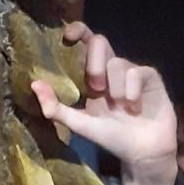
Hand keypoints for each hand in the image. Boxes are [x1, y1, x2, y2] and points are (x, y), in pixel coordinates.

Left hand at [32, 27, 176, 184]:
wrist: (143, 153)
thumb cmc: (112, 138)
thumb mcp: (80, 125)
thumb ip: (56, 108)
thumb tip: (33, 85)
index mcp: (92, 75)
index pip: (84, 42)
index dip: (77, 31)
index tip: (68, 36)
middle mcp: (111, 69)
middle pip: (99, 42)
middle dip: (95, 64)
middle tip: (96, 88)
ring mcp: (131, 71)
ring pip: (118, 62)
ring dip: (116, 89)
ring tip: (121, 108)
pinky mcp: (150, 77)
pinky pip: (137, 72)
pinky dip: (132, 91)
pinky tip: (135, 107)